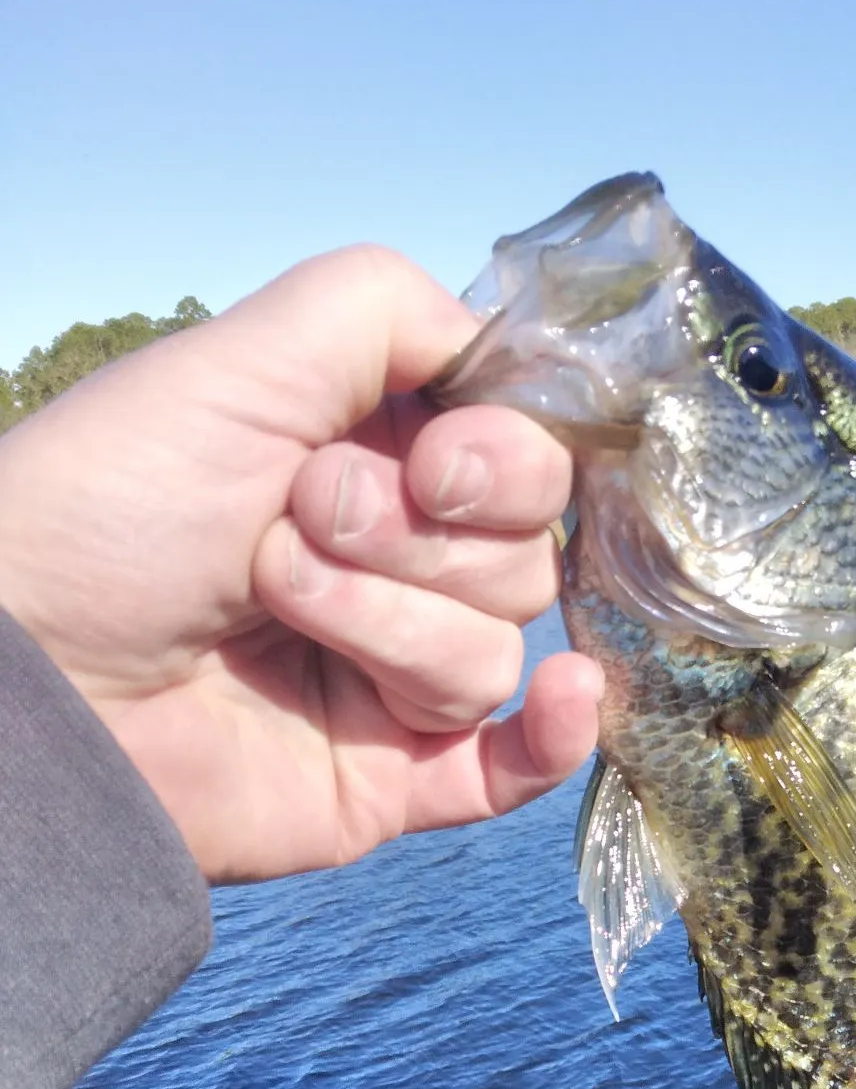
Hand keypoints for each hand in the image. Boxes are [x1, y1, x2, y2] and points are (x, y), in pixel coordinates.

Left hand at [0, 246, 601, 881]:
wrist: (23, 670)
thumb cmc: (111, 504)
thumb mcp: (242, 361)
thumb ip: (386, 310)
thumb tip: (500, 350)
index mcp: (383, 468)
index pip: (530, 461)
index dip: (500, 462)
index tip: (426, 464)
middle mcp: (404, 569)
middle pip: (524, 557)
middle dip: (414, 543)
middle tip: (296, 525)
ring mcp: (400, 677)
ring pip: (496, 651)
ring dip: (387, 624)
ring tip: (273, 604)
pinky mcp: (395, 778)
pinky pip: (517, 769)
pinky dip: (556, 738)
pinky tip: (567, 696)